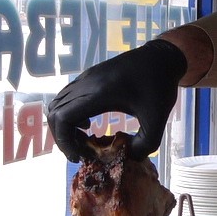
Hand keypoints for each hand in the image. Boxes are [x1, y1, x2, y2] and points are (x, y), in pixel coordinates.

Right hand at [46, 39, 187, 161]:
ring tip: (84, 140)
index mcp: (99, 93)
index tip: (80, 156)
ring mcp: (85, 78)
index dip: (65, 141)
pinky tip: (89, 124)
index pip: (63, 117)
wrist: (161, 57)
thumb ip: (145, 144)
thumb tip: (127, 158)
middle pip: (55, 113)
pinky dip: (70, 115)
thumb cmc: (160, 85)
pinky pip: (66, 98)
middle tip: (82, 152)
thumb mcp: (157, 119)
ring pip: (57, 104)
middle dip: (63, 138)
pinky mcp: (89, 77)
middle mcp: (86, 84)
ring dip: (65, 126)